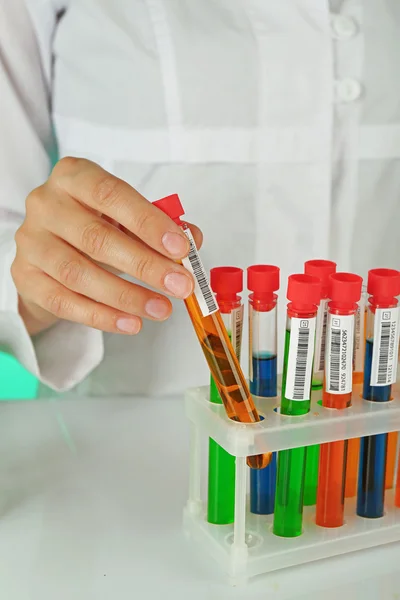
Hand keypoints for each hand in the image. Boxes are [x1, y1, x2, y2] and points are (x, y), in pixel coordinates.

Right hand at [12, 157, 201, 335]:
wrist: (50, 250)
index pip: (112, 195)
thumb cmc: (94, 226)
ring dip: (126, 296)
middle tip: (179, 287)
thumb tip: (193, 240)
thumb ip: (160, 225)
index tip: (181, 249)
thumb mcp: (126, 217)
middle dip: (145, 266)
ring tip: (161, 309)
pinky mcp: (25, 276)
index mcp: (74, 176)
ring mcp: (31, 241)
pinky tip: (131, 323)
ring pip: (79, 274)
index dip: (148, 223)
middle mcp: (46, 204)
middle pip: (97, 238)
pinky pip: (64, 302)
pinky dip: (101, 316)